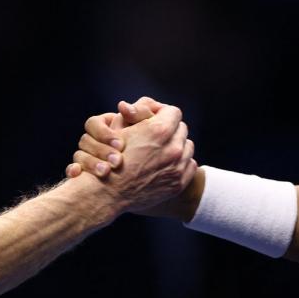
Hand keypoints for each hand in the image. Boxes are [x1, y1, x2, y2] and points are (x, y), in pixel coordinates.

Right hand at [67, 99, 196, 214]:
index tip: (154, 119)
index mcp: (159, 130)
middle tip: (156, 136)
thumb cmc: (110, 157)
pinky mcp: (179, 182)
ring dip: (177, 145)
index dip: (162, 113)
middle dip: (170, 129)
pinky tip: (166, 164)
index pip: (173, 112)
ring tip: (161, 150)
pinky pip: (190, 165)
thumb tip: (146, 105)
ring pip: (187, 147)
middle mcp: (173, 148)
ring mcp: (177, 167)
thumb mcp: (119, 128)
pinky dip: (181, 163)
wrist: (108, 192)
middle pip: (181, 129)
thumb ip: (137, 113)